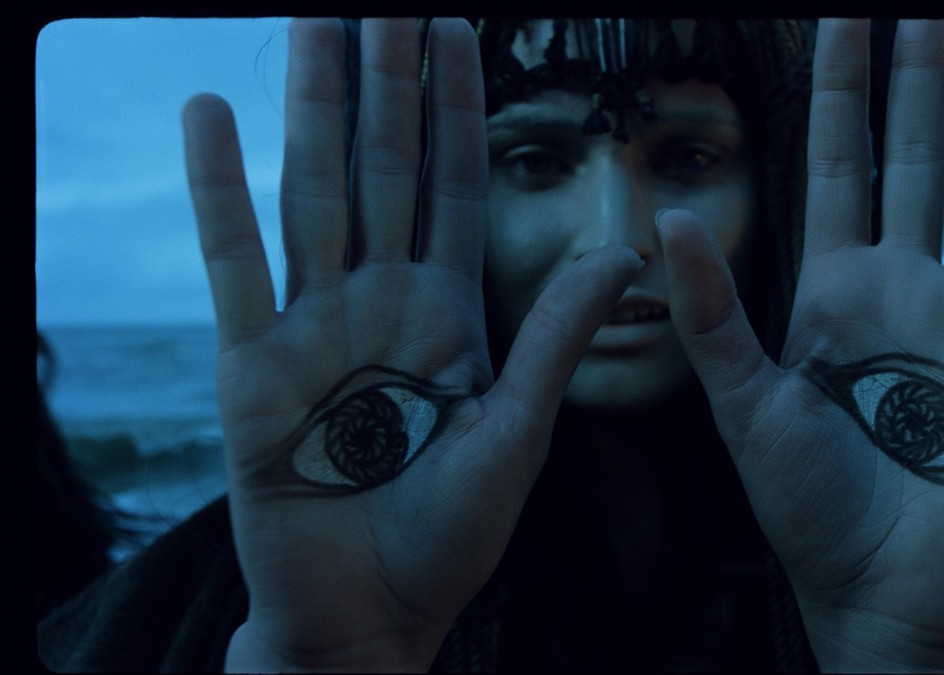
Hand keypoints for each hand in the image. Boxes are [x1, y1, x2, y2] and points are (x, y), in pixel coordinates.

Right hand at [184, 18, 640, 670]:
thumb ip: (553, 339)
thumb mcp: (517, 434)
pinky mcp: (250, 367)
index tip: (459, 31)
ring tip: (312, 25)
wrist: (370, 614)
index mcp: (447, 313)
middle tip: (385, 1)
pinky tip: (210, 114)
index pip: (453, 187)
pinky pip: (233, 263)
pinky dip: (217, 191)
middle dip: (387, 84)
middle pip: (383, 171)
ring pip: (312, 193)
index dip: (456, 110)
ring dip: (312, 110)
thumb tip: (619, 255)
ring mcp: (312, 327)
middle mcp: (378, 302)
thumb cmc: (450, 538)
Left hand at [659, 19, 943, 670]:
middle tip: (930, 2)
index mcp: (832, 291)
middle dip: (921, 75)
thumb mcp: (743, 407)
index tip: (842, 17)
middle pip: (918, 156)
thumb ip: (712, 314)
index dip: (840, 90)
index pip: (838, 164)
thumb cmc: (808, 510)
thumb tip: (665, 219)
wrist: (885, 592)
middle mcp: (905, 288)